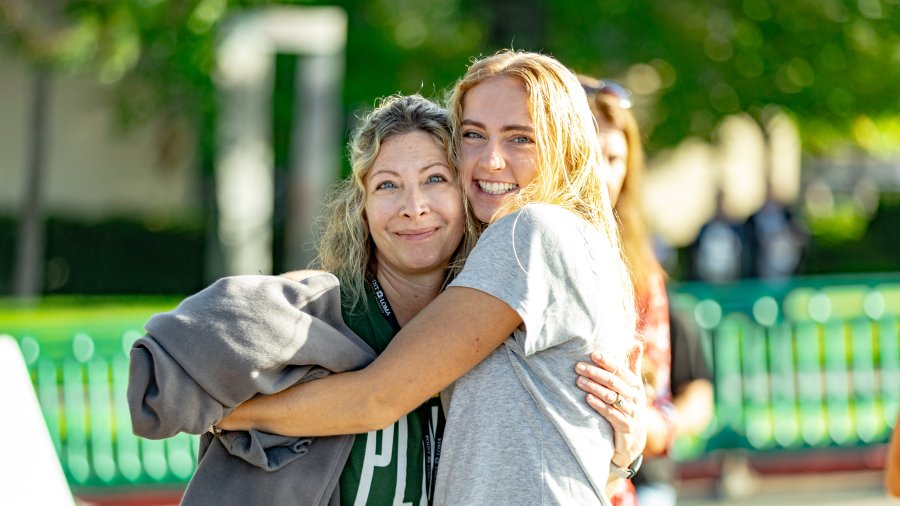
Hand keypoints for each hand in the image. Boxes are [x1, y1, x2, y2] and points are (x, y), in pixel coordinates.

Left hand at [575, 345, 646, 468]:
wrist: (633, 441)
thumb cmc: (629, 407)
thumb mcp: (633, 387)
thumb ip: (632, 366)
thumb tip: (636, 342)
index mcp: (636, 386)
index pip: (621, 370)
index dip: (607, 362)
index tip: (592, 354)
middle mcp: (635, 398)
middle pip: (614, 382)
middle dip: (595, 373)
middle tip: (578, 367)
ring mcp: (631, 413)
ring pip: (611, 397)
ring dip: (594, 387)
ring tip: (578, 381)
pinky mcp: (625, 427)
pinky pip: (611, 414)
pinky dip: (599, 405)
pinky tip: (587, 398)